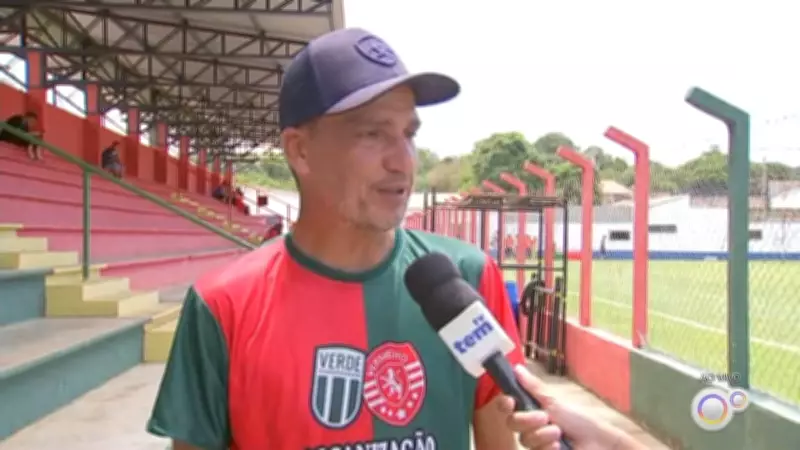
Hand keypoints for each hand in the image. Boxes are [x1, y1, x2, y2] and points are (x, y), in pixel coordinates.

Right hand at [498, 365, 639, 449]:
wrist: (597, 442)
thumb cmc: (578, 419)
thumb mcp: (554, 401)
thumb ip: (533, 387)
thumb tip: (516, 367)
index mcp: (531, 409)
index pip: (507, 407)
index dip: (504, 404)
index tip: (510, 401)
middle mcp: (530, 427)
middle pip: (512, 424)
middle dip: (528, 420)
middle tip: (545, 417)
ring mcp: (535, 443)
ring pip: (524, 439)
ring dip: (543, 435)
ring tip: (559, 434)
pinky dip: (548, 448)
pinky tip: (559, 447)